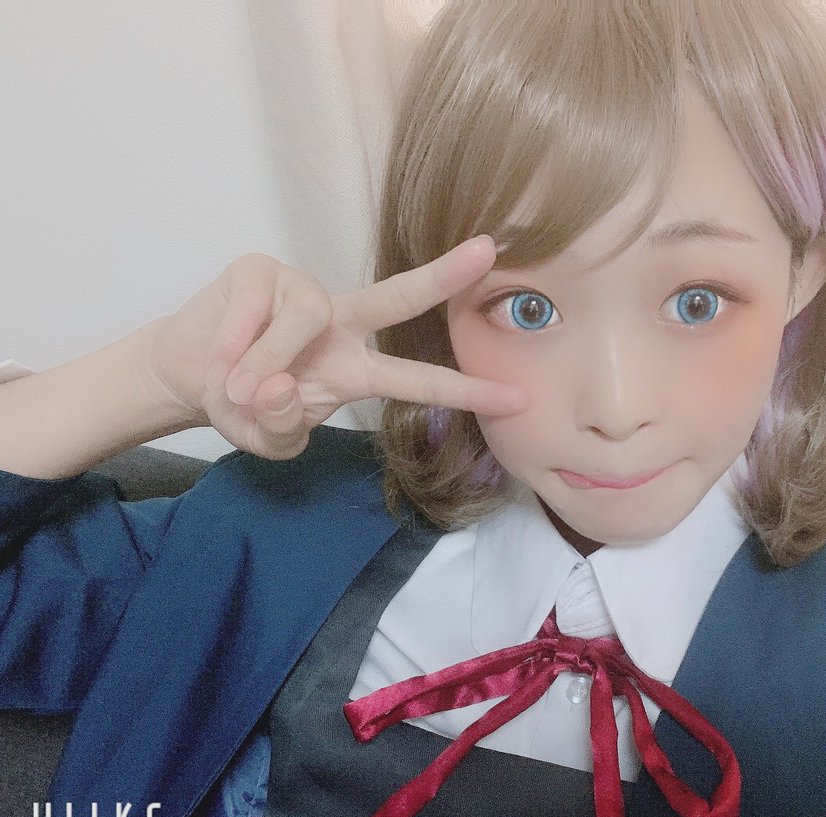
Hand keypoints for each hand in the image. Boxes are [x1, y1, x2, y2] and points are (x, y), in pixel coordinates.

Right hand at [144, 235, 524, 459]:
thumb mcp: (266, 437)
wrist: (186, 372)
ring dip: (268, 359)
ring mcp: (302, 290)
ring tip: (237, 387)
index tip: (519, 400)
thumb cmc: (244, 402)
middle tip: (487, 252)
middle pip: (399, 296)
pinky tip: (220, 357)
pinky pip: (256, 304)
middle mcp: (342, 321)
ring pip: (306, 316)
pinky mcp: (259, 270)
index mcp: (358, 367)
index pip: (420, 381)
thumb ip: (283, 427)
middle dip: (443, 275)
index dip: (466, 392)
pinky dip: (236, 339)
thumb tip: (281, 388)